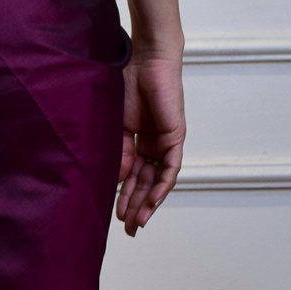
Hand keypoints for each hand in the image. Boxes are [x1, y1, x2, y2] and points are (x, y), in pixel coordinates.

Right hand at [116, 53, 184, 236]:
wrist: (144, 60)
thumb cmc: (126, 84)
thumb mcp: (117, 125)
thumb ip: (119, 152)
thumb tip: (119, 180)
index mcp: (137, 142)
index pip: (132, 176)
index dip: (124, 196)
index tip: (115, 216)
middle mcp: (153, 145)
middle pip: (145, 182)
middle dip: (136, 206)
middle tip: (129, 230)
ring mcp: (165, 142)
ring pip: (158, 180)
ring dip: (148, 202)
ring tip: (138, 222)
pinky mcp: (175, 136)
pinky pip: (171, 167)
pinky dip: (163, 184)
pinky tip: (153, 201)